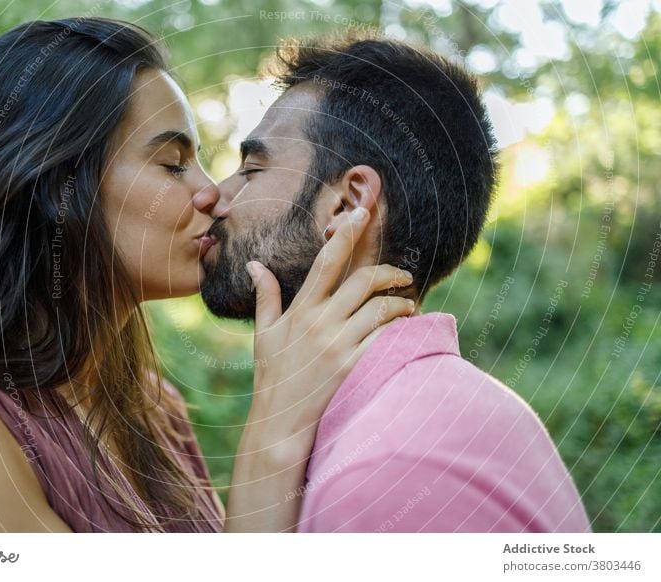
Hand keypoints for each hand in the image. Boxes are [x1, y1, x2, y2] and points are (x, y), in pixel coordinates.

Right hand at [246, 206, 413, 448]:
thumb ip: (265, 297)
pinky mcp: (352, 367)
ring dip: (402, 302)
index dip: (346, 233)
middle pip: (363, 280)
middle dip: (389, 271)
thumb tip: (254, 264)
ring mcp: (337, 345)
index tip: (362, 212)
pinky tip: (406, 329)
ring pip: (380, 308)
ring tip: (408, 305)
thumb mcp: (263, 334)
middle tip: (402, 274)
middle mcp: (320, 323)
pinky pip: (385, 338)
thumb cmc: (272, 376)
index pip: (326, 261)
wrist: (279, 422)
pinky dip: (401, 329)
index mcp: (300, 310)